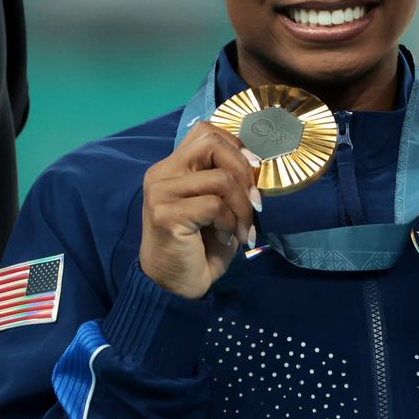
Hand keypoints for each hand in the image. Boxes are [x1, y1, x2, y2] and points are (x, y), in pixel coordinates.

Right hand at [139, 123, 261, 299]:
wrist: (173, 288)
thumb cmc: (199, 248)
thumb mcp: (217, 207)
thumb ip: (227, 181)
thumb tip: (257, 163)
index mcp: (172, 167)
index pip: (205, 131)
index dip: (236, 145)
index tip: (254, 170)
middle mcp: (162, 173)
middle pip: (212, 144)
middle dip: (244, 171)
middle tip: (255, 202)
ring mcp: (161, 192)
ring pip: (220, 178)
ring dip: (242, 207)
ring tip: (242, 229)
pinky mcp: (167, 214)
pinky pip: (215, 206)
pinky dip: (230, 223)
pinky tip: (225, 238)